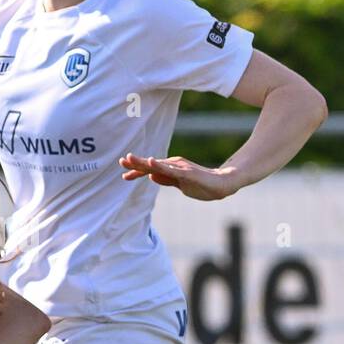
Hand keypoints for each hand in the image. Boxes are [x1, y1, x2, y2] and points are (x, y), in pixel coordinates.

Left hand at [119, 153, 238, 200]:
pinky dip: (160, 166)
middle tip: (121, 161)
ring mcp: (180, 168)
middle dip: (135, 163)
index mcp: (171, 169)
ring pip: (158, 165)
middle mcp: (174, 165)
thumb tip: (150, 176)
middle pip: (151, 164)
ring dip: (143, 162)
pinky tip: (151, 162)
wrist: (222, 184)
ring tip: (130, 158)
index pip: (151, 169)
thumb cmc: (202, 184)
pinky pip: (171, 170)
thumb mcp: (179, 184)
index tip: (124, 175)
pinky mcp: (187, 173)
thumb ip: (165, 180)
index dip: (137, 171)